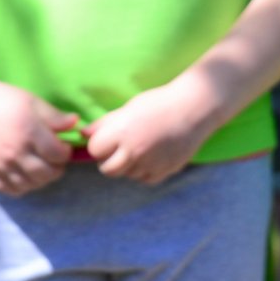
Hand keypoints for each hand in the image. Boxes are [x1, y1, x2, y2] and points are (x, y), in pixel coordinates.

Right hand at [0, 72, 75, 195]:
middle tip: (56, 158)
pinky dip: (21, 187)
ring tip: (43, 166)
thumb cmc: (2, 98)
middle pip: (46, 174)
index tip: (64, 145)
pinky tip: (25, 175)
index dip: (66, 152)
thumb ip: (55, 116)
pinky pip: (9, 190)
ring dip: (41, 179)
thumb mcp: (32, 101)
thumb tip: (76, 124)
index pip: (58, 155)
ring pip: (29, 185)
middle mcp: (15, 153)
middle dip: (57, 167)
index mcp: (29, 133)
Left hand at [84, 77, 216, 184]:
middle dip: (110, 160)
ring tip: (144, 146)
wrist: (196, 108)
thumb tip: (83, 134)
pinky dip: (147, 170)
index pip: (95, 150)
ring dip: (130, 165)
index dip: (100, 144)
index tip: (109, 138)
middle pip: (107, 169)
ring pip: (127, 174)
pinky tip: (156, 153)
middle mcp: (134, 151)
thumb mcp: (130, 107)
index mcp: (122, 132)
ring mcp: (149, 163)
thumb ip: (105, 123)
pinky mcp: (164, 172)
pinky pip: (145, 178)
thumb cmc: (160, 102)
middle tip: (122, 148)